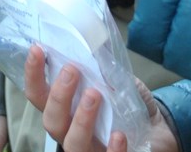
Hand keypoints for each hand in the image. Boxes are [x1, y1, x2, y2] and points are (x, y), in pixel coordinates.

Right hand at [24, 46, 178, 151]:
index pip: (39, 95)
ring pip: (73, 144)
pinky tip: (119, 134)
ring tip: (95, 94)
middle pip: (51, 121)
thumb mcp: (115, 81)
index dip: (33, 74)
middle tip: (72, 70)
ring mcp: (90, 149)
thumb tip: (93, 50)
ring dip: (81, 119)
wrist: (156, 128)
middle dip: (58, 95)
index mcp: (65, 109)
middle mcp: (71, 131)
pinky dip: (112, 149)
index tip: (37, 49)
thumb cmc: (126, 104)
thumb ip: (102, 70)